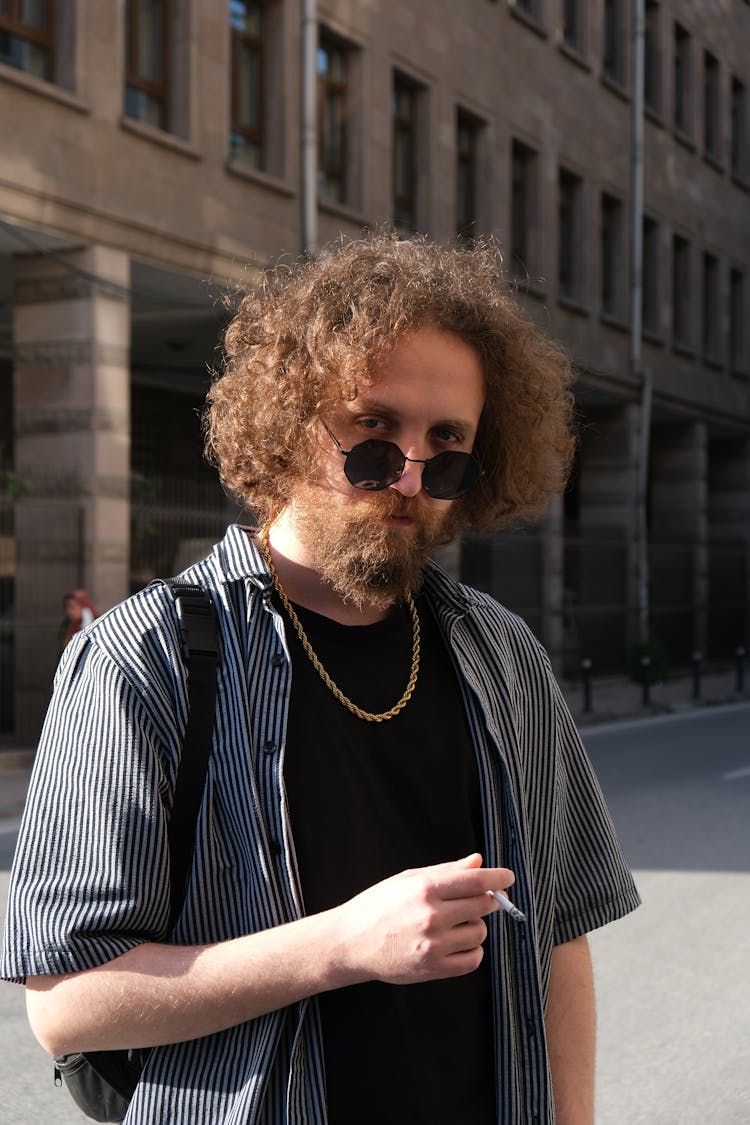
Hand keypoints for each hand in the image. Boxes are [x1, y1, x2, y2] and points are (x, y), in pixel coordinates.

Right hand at [331, 853, 514, 985]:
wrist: (351, 942)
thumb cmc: (378, 906)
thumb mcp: (408, 880)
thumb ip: (446, 871)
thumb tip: (477, 861)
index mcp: (425, 889)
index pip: (475, 880)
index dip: (498, 877)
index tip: (508, 876)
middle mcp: (432, 916)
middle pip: (483, 905)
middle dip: (490, 899)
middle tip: (486, 898)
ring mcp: (434, 945)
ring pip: (479, 932)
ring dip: (476, 925)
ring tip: (458, 922)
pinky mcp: (434, 968)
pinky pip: (472, 959)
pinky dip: (472, 950)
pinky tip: (458, 942)